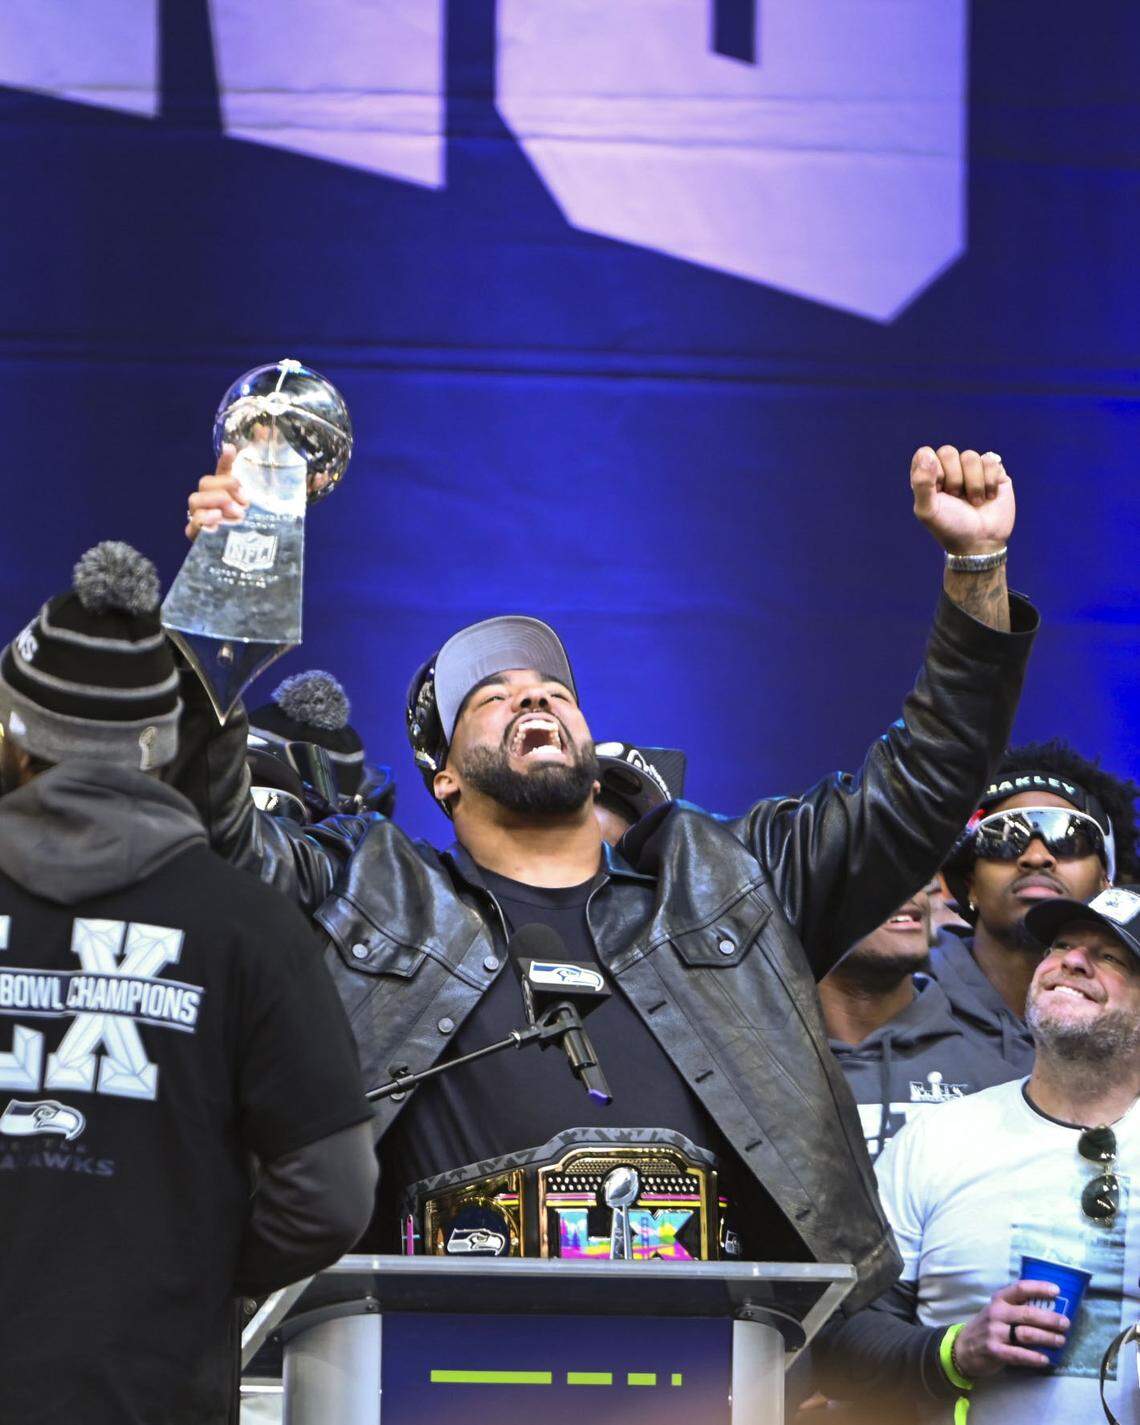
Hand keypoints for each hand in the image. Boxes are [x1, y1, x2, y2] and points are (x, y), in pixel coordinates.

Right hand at [184, 445, 247, 540]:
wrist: (240, 552)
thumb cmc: (240, 527)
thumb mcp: (245, 506)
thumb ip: (239, 485)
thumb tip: (228, 448)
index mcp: (220, 491)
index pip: (220, 471)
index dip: (224, 460)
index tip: (230, 450)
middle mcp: (206, 500)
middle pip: (205, 482)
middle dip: (224, 488)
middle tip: (242, 502)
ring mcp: (198, 516)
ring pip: (195, 500)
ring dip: (216, 502)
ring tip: (235, 513)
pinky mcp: (195, 534)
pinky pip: (192, 525)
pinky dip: (204, 520)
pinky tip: (217, 520)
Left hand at [911, 446, 1014, 555]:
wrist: (980, 543)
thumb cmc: (950, 528)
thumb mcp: (928, 511)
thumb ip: (921, 483)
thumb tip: (928, 455)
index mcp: (929, 477)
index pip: (925, 454)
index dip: (932, 469)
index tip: (938, 490)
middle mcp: (950, 470)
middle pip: (948, 451)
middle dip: (953, 478)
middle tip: (957, 498)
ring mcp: (972, 470)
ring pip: (970, 456)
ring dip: (973, 484)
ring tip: (975, 502)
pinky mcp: (993, 472)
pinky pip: (990, 460)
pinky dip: (989, 482)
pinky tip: (989, 497)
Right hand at [953, 1279, 1068, 1378]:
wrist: (963, 1347)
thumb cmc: (988, 1327)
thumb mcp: (997, 1311)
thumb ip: (1017, 1308)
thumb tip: (1049, 1309)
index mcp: (999, 1300)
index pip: (1020, 1288)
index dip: (1039, 1288)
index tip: (1057, 1291)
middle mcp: (997, 1313)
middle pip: (1028, 1313)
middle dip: (1050, 1319)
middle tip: (1066, 1323)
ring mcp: (995, 1332)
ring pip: (1026, 1334)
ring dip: (1047, 1338)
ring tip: (1061, 1341)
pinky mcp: (995, 1351)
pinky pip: (1019, 1354)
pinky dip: (1034, 1357)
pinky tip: (1046, 1359)